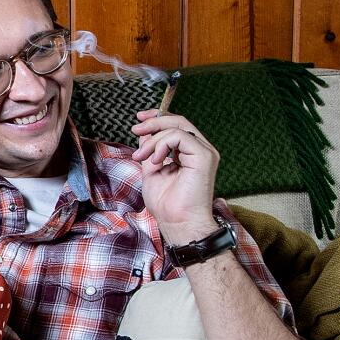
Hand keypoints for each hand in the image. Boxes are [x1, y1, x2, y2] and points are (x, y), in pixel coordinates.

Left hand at [129, 110, 221, 243]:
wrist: (177, 222)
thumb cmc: (167, 204)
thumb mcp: (151, 170)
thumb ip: (150, 150)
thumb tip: (144, 133)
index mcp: (189, 153)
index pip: (177, 125)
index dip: (157, 117)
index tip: (138, 120)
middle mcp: (200, 149)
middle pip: (178, 122)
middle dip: (153, 122)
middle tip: (135, 129)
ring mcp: (204, 152)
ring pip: (178, 127)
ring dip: (153, 139)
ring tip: (141, 157)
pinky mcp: (204, 156)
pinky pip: (181, 136)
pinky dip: (162, 144)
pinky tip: (155, 160)